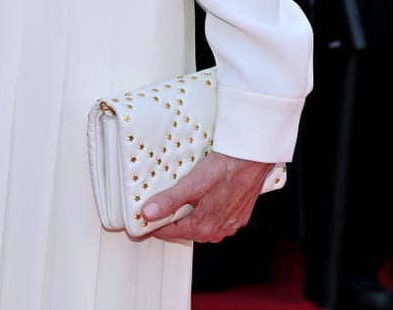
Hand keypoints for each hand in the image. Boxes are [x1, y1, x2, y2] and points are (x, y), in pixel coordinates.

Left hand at [140, 151, 277, 241]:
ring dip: (186, 216)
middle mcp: (217, 231)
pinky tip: (198, 200)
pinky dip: (202, 212)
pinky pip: (213, 219)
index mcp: (203, 227)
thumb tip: (148, 213)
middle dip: (169, 220)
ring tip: (173, 201)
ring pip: (198, 225)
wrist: (253, 160)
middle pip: (184, 230)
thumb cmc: (226, 169)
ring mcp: (229, 225)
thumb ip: (169, 201)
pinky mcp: (237, 216)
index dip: (152, 226)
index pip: (169, 232)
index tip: (140, 221)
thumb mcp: (192, 184)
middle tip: (153, 208)